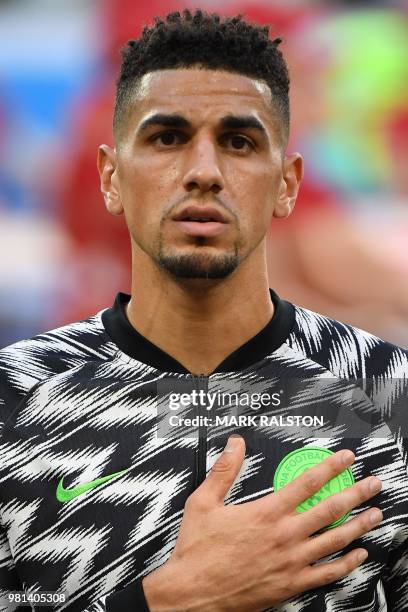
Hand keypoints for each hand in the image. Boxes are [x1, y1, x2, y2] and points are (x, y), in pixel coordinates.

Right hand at [143, 436, 381, 610]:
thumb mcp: (204, 501)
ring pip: (335, 540)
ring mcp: (291, 561)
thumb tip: (235, 444)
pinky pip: (327, 573)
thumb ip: (224, 470)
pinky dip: (347, 564)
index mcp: (266, 512)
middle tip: (373, 484)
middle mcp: (284, 535)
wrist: (193, 592)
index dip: (330, 467)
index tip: (346, 458)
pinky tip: (359, 555)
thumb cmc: (198, 550)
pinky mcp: (291, 584)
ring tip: (376, 514)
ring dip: (359, 525)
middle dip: (356, 493)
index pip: (307, 482)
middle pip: (330, 509)